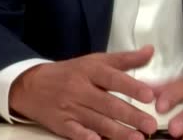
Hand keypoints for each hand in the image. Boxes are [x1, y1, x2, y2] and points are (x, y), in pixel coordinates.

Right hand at [8, 45, 158, 139]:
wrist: (31, 85)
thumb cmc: (70, 72)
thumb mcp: (94, 61)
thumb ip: (124, 59)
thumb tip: (150, 50)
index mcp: (89, 70)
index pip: (112, 78)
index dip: (131, 86)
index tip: (149, 95)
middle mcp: (80, 89)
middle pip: (108, 103)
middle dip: (131, 115)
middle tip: (151, 125)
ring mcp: (70, 108)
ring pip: (97, 121)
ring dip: (118, 132)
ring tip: (138, 138)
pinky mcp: (62, 124)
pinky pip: (76, 133)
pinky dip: (87, 138)